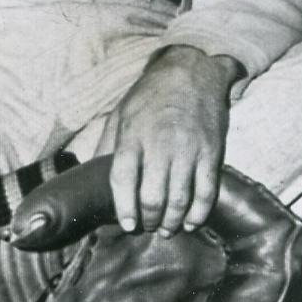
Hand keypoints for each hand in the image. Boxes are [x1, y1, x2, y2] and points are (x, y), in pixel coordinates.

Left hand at [96, 45, 242, 236]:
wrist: (192, 72)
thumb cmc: (151, 95)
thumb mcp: (121, 113)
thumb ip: (106, 145)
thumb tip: (90, 174)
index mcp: (132, 134)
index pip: (123, 179)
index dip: (124, 207)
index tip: (127, 224)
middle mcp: (160, 143)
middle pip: (153, 196)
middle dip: (150, 220)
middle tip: (148, 226)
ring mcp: (188, 149)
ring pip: (180, 200)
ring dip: (172, 222)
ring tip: (166, 229)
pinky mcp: (211, 152)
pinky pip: (207, 193)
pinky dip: (199, 214)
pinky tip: (190, 222)